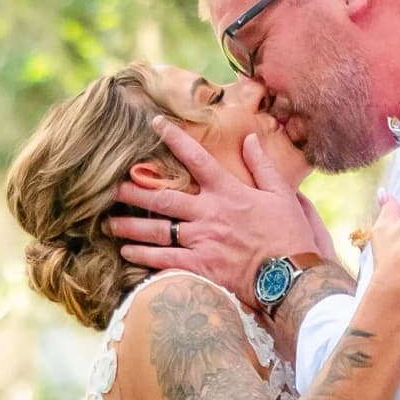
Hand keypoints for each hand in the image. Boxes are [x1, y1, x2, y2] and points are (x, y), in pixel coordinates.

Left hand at [105, 124, 336, 303]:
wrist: (290, 275)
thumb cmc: (289, 235)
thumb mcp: (281, 194)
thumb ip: (262, 165)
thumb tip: (250, 139)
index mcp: (227, 191)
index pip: (196, 158)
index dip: (174, 139)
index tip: (155, 124)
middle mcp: (208, 213)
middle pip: (163, 197)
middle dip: (135, 191)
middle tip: (112, 186)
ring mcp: (201, 241)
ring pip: (157, 230)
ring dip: (130, 225)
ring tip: (109, 222)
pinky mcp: (200, 267)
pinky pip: (164, 260)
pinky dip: (143, 256)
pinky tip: (126, 251)